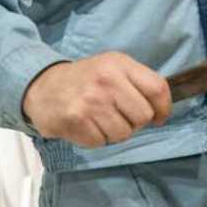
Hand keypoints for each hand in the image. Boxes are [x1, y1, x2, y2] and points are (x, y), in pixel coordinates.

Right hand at [21, 51, 171, 147]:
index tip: (158, 116)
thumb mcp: (112, 67)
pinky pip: (102, 142)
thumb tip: (161, 110)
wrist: (43, 86)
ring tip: (100, 118)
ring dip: (114, 132)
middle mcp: (106, 80)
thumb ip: (137, 82)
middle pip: (143, 116)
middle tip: (119, 115)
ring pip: (123, 133)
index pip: (157, 89)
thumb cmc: (85, 79)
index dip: (163, 108)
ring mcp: (91, 101)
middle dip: (135, 122)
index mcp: (119, 64)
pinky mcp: (76, 121)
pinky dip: (96, 138)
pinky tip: (86, 124)